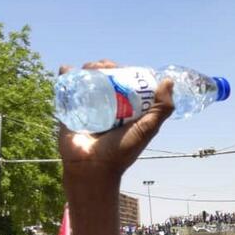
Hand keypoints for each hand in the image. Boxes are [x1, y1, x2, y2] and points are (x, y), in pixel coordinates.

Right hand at [59, 60, 173, 189]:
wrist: (91, 168)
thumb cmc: (121, 152)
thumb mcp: (147, 129)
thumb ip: (161, 109)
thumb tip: (168, 81)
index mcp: (127, 109)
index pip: (126, 82)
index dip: (125, 71)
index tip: (123, 69)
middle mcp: (108, 106)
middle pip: (106, 77)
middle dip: (105, 66)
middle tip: (104, 68)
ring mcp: (88, 105)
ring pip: (87, 78)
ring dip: (88, 68)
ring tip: (89, 69)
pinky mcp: (69, 108)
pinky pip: (66, 87)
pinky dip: (66, 74)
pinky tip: (69, 70)